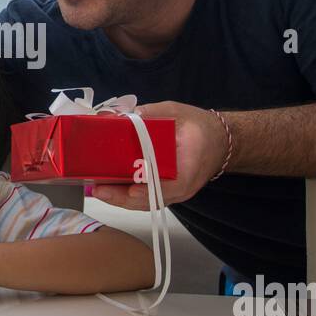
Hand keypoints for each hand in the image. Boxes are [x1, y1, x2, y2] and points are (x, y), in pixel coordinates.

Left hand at [91, 101, 228, 210]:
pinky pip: (145, 198)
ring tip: (97, 190)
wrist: (217, 141)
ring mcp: (174, 192)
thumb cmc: (198, 126)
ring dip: (121, 199)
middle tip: (99, 189)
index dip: (152, 191)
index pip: (174, 186)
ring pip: (146, 202)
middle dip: (124, 197)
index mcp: (191, 166)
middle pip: (153, 200)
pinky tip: (107, 189)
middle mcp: (183, 186)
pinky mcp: (165, 191)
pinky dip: (126, 196)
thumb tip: (125, 114)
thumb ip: (154, 112)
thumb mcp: (177, 112)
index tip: (133, 190)